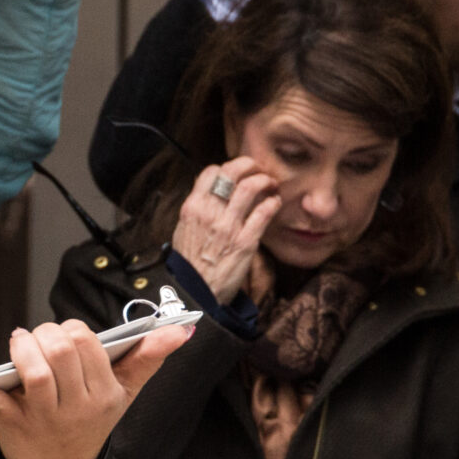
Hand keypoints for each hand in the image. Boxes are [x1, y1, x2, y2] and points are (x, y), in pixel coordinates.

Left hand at [0, 320, 190, 458]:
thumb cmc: (92, 421)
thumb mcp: (126, 394)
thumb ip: (149, 358)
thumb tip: (182, 331)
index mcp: (105, 394)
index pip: (88, 343)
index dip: (70, 330)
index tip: (63, 336)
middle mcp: (77, 406)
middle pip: (61, 350)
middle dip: (46, 333)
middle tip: (38, 337)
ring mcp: (45, 417)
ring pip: (34, 371)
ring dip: (22, 347)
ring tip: (19, 343)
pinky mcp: (14, 425)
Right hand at [171, 158, 278, 303]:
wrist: (196, 293)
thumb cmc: (190, 263)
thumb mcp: (183, 230)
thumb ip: (197, 208)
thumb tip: (209, 189)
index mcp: (192, 208)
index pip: (211, 172)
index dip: (227, 168)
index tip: (237, 173)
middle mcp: (209, 213)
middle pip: (232, 172)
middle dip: (249, 164)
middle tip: (259, 169)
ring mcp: (228, 226)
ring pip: (250, 187)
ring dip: (265, 180)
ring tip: (271, 184)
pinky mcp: (246, 242)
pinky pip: (264, 212)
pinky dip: (273, 202)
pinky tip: (275, 203)